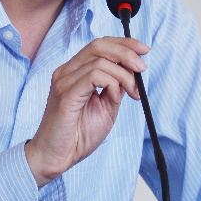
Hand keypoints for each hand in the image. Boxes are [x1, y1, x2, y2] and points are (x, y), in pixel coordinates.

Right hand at [25, 37, 148, 186]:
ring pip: (100, 60)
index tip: (144, 51)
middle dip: (127, 52)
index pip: (100, 44)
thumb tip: (132, 71)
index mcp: (74, 72)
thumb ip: (116, 87)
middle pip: (99, 45)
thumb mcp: (106, 107)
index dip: (124, 43)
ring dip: (123, 74)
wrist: (56, 157)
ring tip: (132, 93)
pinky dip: (111, 83)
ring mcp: (64, 81)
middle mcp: (66, 71)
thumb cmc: (78, 135)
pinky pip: (93, 76)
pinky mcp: (66, 93)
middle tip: (143, 68)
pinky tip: (114, 98)